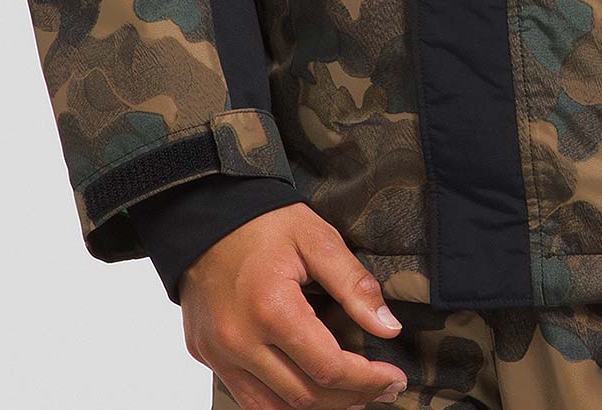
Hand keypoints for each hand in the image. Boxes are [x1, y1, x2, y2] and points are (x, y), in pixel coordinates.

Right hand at [179, 202, 407, 408]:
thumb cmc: (264, 221)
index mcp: (271, 309)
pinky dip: (281, 401)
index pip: (328, 368)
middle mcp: (239, 341)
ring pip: (273, 409)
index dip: (367, 380)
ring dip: (316, 408)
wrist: (206, 212)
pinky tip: (308, 387)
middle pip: (304, 397)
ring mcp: (218, 353)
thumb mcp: (318, 239)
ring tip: (349, 395)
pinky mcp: (206, 355)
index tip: (394, 378)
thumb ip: (354, 286)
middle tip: (382, 389)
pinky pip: (247, 397)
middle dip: (350, 398)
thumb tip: (388, 328)